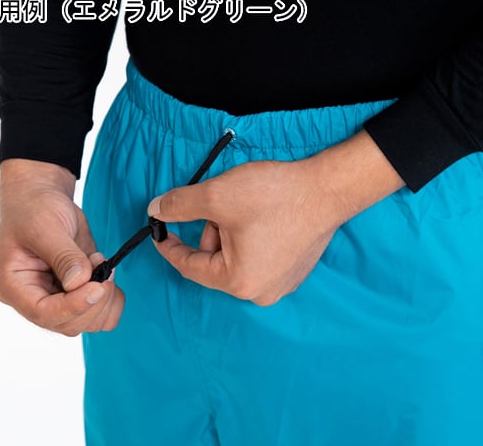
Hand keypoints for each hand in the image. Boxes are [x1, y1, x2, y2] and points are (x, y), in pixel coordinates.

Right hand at [0, 159, 124, 335]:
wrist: (45, 201)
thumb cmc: (34, 210)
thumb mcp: (45, 228)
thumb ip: (63, 256)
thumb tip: (79, 282)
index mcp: (16, 287)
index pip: (44, 313)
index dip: (74, 306)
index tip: (97, 287)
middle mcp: (38, 298)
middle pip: (70, 323)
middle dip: (95, 299)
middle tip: (101, 264)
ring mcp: (61, 299)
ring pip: (90, 321)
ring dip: (106, 297)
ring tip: (100, 262)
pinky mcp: (80, 293)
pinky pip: (103, 313)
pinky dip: (114, 300)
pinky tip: (109, 275)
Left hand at [148, 131, 404, 305]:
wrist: (328, 189)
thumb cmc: (274, 196)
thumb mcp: (217, 196)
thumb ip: (180, 205)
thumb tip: (155, 210)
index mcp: (238, 282)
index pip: (189, 267)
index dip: (169, 246)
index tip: (158, 230)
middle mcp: (260, 292)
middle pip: (214, 263)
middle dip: (209, 233)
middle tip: (218, 205)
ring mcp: (281, 285)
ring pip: (235, 259)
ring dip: (229, 234)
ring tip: (245, 208)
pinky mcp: (293, 272)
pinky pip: (257, 259)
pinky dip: (249, 240)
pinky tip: (261, 218)